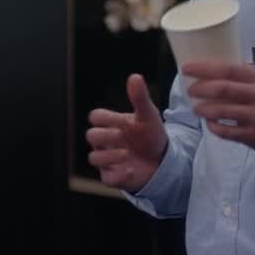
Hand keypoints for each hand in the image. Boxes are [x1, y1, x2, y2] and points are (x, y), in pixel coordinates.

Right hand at [86, 74, 167, 192]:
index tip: (122, 121)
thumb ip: (140, 98)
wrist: (163, 160)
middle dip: (104, 135)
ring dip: (108, 156)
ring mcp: (107, 160)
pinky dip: (117, 175)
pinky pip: (106, 178)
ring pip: (94, 158)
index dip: (106, 118)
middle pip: (91, 136)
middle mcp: (105, 142)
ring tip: (126, 153)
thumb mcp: (148, 116)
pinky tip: (131, 170)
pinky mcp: (113, 177)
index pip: (96, 117)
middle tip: (121, 135)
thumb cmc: (150, 135)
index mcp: (111, 124)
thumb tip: (135, 76)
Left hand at [183, 61, 254, 157]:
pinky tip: (210, 123)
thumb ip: (247, 74)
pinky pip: (226, 131)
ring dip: (203, 109)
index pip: (229, 69)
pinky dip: (214, 127)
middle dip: (200, 89)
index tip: (187, 68)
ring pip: (221, 112)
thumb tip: (216, 67)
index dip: (204, 68)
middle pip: (222, 89)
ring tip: (196, 108)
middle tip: (190, 90)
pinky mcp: (253, 136)